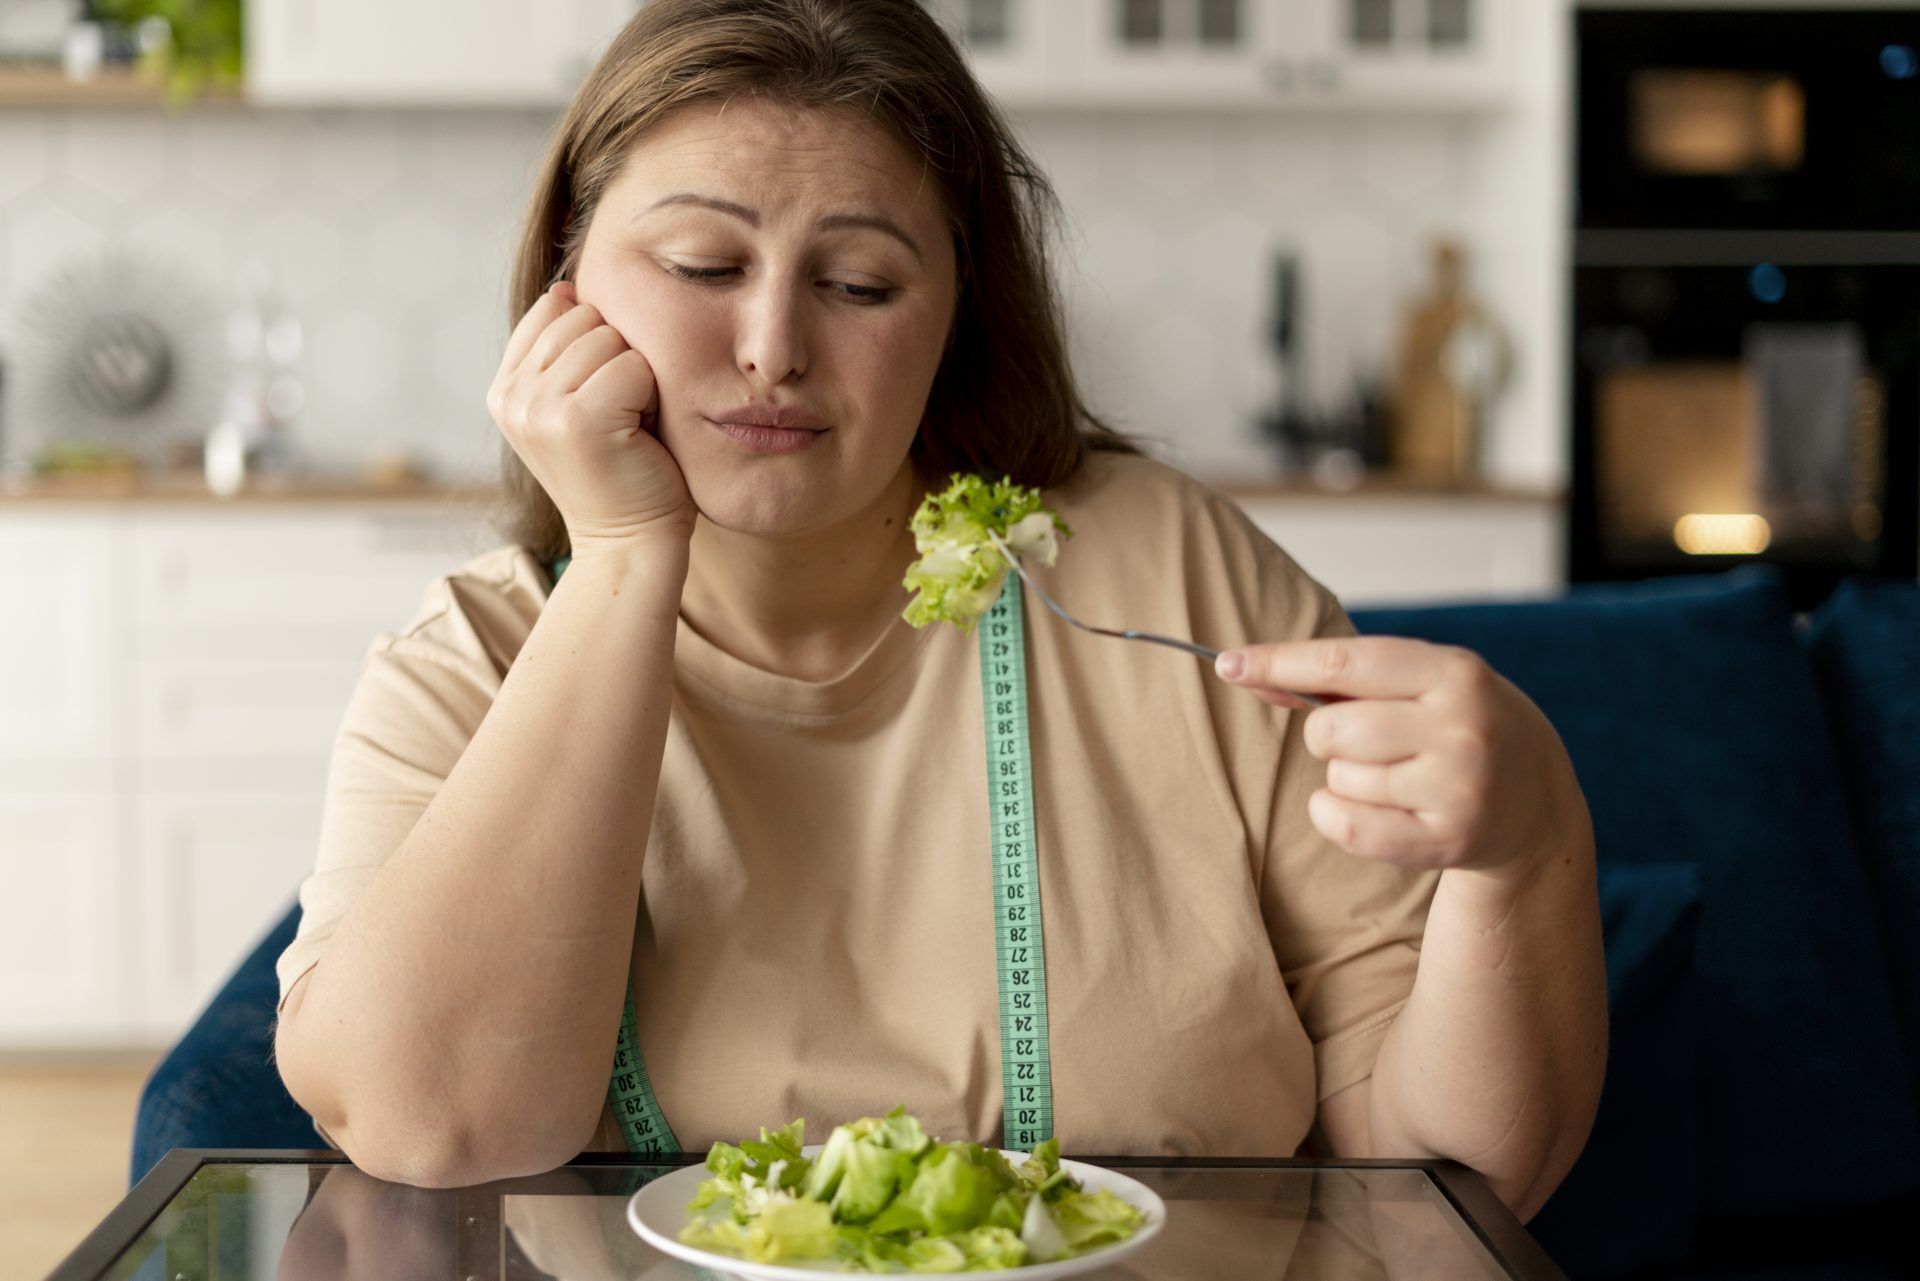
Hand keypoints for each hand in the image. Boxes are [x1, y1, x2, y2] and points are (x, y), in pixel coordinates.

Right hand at [487, 280, 695, 555]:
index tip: (604, 396)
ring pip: (608, 338)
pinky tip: (640, 433)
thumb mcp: (577, 405)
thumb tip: (567, 288)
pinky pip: (631, 365)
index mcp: (504, 390)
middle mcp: (510, 397)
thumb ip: (565, 352)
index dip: (595, 342)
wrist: (630, 543)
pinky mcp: (574, 420)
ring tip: (628, 424)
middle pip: (584, 317)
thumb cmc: (622, 473)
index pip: (552, 310)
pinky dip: (650, 395)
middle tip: (621, 416)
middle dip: (618, 357)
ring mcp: (536, 408)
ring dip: (636, 377)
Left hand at [1215, 637, 1587, 884]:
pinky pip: (1345, 826)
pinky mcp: (1446, 841)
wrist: (1535, 800)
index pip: (1344, 662)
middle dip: (1326, 736)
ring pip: (1338, 779)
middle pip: (1330, 731)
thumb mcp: (1419, 683)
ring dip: (1344, 777)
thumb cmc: (1455, 726)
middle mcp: (1462, 728)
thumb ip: (1338, 677)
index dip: (1279, 662)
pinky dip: (1337, 815)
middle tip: (1368, 741)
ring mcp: (1458, 788)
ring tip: (1395, 775)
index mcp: (1455, 673)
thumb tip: (1243, 670)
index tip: (1228, 664)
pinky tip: (1374, 807)